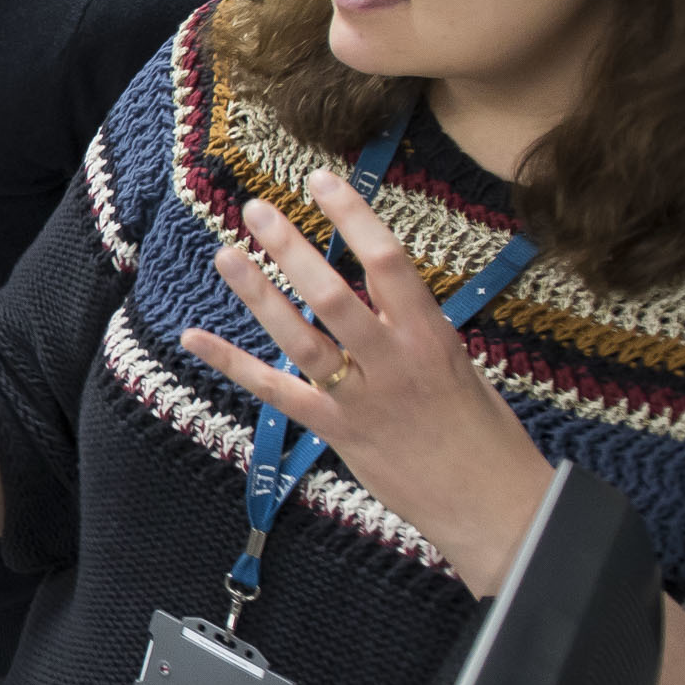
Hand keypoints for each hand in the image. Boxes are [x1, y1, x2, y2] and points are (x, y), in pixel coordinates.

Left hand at [177, 172, 554, 597]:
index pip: (389, 263)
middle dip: (292, 249)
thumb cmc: (483, 431)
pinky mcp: (334, 430)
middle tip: (257, 209)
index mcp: (430, 336)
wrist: (490, 503)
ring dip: (258, 294)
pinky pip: (275, 391)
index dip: (353, 216)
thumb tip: (385, 298)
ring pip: (300, 337)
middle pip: (333, 294)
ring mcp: (359, 397)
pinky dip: (232, 364)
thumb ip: (415, 331)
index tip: (321, 180)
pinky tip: (194, 338)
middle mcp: (391, 360)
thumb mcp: (460, 366)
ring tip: (225, 253)